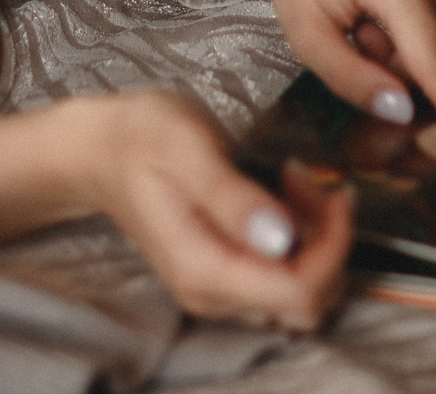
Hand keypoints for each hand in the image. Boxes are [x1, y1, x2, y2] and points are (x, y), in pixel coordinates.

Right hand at [64, 91, 354, 330]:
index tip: (330, 188)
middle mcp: (213, 294)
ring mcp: (220, 289)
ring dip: (319, 237)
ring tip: (295, 180)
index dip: (332, 244)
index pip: (299, 290)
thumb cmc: (143, 137)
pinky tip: (286, 192)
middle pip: (310, 298)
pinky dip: (304, 236)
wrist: (103, 148)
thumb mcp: (188, 149)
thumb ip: (233, 197)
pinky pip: (286, 274)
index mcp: (204, 270)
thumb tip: (280, 238)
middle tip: (308, 178)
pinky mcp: (228, 274)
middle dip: (329, 240)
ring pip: (305, 290)